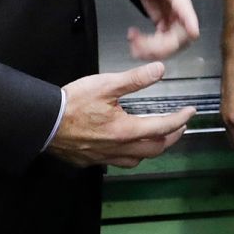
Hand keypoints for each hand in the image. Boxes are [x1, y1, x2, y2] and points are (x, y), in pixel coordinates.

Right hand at [49, 61, 194, 168]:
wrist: (43, 122)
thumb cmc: (72, 103)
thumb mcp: (105, 84)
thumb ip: (134, 79)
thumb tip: (159, 70)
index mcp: (126, 130)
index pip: (163, 127)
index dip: (180, 119)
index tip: (190, 112)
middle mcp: (119, 148)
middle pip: (155, 149)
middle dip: (172, 137)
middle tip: (179, 126)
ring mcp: (105, 157)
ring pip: (138, 160)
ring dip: (152, 149)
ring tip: (157, 137)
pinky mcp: (92, 161)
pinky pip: (119, 162)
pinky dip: (131, 155)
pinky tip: (127, 146)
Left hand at [130, 0, 199, 59]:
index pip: (185, 5)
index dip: (189, 19)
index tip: (193, 32)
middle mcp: (179, 8)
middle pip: (181, 34)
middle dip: (162, 46)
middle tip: (138, 45)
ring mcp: (173, 19)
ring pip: (172, 44)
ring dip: (153, 50)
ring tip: (133, 45)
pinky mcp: (165, 25)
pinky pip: (162, 44)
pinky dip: (148, 48)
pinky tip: (134, 40)